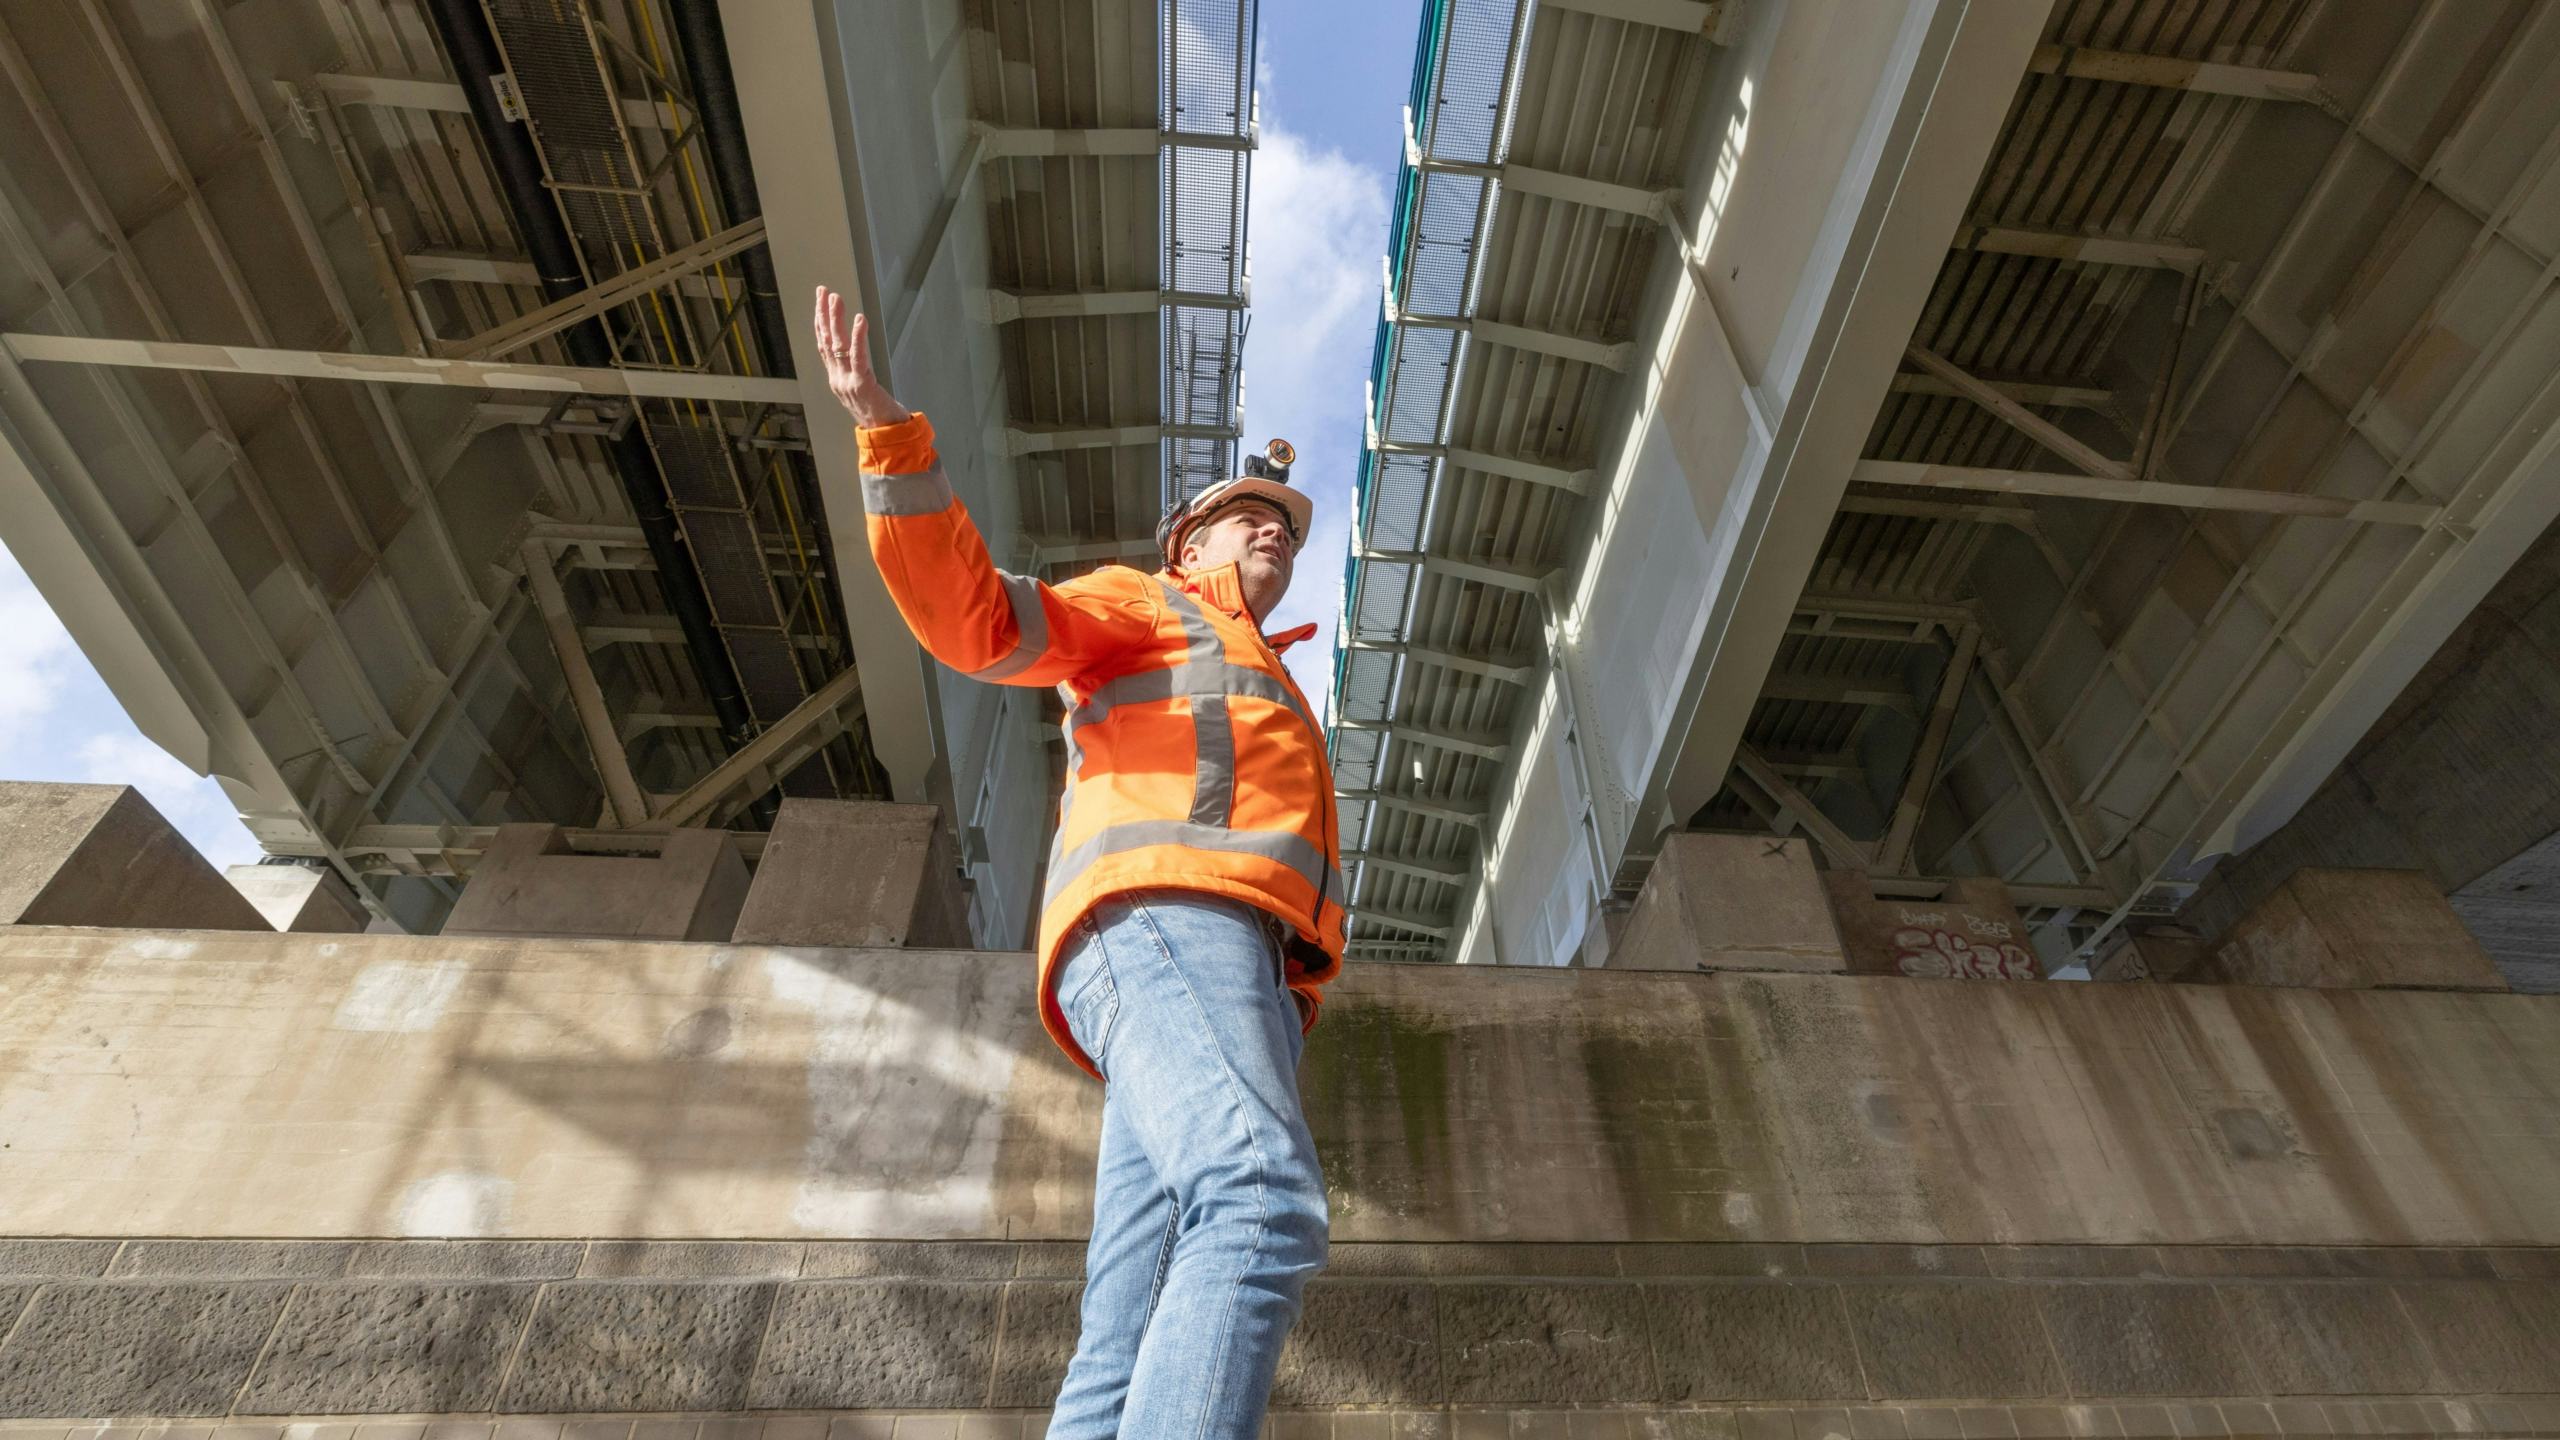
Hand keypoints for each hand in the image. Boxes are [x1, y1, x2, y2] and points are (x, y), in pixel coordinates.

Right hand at [813, 285, 910, 427]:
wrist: (887, 438)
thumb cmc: (880, 414)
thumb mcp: (861, 391)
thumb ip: (855, 373)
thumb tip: (856, 353)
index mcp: (836, 379)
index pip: (824, 345)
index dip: (820, 322)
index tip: (820, 300)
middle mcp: (837, 379)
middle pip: (826, 341)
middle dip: (823, 314)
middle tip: (823, 291)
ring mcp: (847, 383)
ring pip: (837, 346)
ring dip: (836, 320)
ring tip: (836, 298)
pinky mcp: (862, 385)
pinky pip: (858, 357)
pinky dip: (859, 336)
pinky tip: (860, 319)